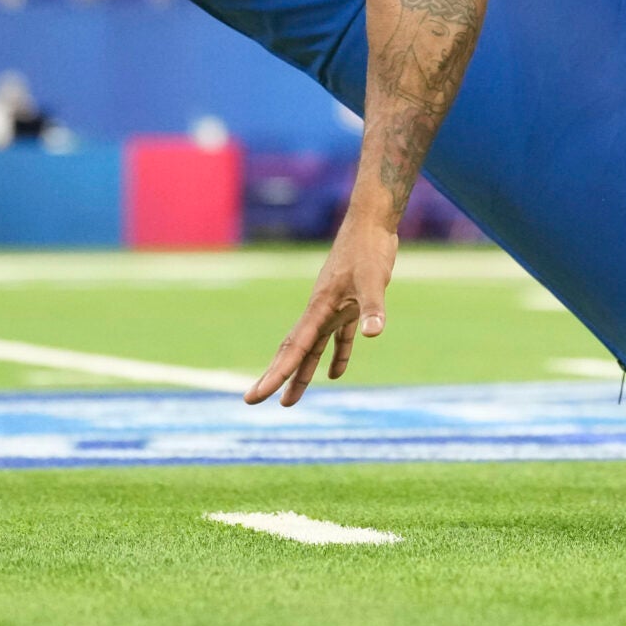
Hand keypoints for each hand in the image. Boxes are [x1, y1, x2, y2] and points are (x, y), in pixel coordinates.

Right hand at [245, 219, 399, 404]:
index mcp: (319, 308)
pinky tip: (336, 373)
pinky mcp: (350, 305)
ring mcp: (333, 308)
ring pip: (313, 348)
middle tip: (252, 400)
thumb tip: (372, 334)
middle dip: (275, 376)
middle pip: (294, 350)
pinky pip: (338, 336)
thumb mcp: (373, 279)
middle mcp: (320, 311)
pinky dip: (338, 354)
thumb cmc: (369, 249)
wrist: (372, 224)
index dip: (276, 374)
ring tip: (289, 401)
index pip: (294, 349)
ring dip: (302, 373)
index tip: (256, 396)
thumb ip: (373, 307)